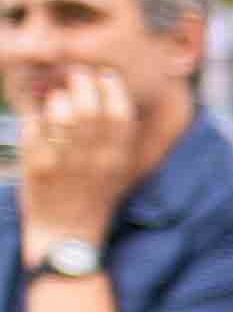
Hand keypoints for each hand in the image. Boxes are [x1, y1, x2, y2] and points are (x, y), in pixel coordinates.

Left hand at [11, 67, 154, 242]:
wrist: (67, 235)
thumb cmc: (93, 198)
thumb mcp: (118, 170)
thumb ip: (117, 138)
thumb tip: (108, 95)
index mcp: (117, 157)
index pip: (120, 111)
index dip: (110, 86)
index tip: (101, 76)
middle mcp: (94, 158)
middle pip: (89, 105)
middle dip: (80, 83)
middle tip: (73, 78)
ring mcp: (64, 161)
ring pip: (60, 112)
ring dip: (55, 99)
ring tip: (54, 101)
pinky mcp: (37, 166)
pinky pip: (33, 127)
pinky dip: (33, 118)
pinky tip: (37, 122)